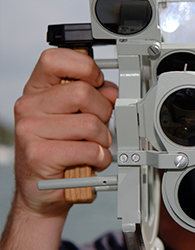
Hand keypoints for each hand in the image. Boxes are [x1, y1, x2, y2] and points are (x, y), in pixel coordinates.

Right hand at [13, 48, 117, 216]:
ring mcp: (31, 131)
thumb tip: (111, 91)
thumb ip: (93, 97)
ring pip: (91, 124)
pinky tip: (90, 162)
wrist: (41, 190)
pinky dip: (100, 159)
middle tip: (98, 127)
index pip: (55, 58)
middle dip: (103, 112)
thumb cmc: (61, 149)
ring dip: (103, 140)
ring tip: (93, 147)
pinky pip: (90, 150)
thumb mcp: (75, 116)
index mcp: (37, 90)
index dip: (84, 68)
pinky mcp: (40, 155)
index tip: (96, 82)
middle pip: (83, 92)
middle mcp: (29, 107)